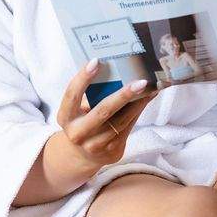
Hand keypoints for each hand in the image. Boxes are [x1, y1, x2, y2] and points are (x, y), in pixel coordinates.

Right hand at [56, 59, 156, 175]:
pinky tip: (146, 99)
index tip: (96, 61)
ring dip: (138, 103)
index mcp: (66, 117)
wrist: (82, 155)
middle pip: (103, 111)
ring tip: (150, 88)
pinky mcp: (112, 151)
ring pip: (121, 121)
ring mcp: (95, 145)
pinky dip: (138, 112)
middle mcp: (78, 133)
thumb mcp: (79, 110)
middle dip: (123, 95)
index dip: (83, 78)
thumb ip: (92, 94)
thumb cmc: (83, 121)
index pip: (72, 95)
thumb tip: (118, 69)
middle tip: (140, 81)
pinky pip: (128, 127)